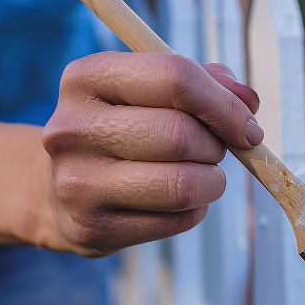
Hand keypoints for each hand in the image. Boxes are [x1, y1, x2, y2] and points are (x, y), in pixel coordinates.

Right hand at [41, 52, 261, 255]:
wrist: (57, 187)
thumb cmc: (122, 128)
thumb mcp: (150, 89)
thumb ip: (205, 82)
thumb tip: (247, 102)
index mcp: (86, 76)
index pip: (175, 78)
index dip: (224, 104)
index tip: (245, 125)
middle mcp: (72, 127)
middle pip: (180, 134)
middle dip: (215, 146)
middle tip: (212, 151)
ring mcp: (76, 181)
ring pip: (182, 184)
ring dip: (211, 182)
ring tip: (201, 176)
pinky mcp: (91, 227)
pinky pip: (176, 220)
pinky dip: (194, 210)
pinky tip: (177, 201)